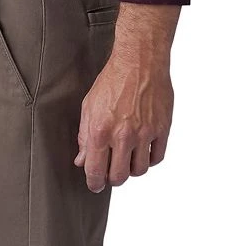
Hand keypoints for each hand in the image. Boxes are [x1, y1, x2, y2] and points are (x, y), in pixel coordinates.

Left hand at [75, 4, 179, 191]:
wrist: (140, 60)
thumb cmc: (113, 80)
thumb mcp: (89, 107)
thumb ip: (84, 137)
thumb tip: (82, 161)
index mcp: (100, 132)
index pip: (95, 172)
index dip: (94, 183)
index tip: (95, 185)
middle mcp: (123, 135)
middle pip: (119, 177)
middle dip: (113, 178)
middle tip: (112, 171)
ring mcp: (144, 133)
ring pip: (139, 171)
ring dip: (132, 169)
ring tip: (128, 158)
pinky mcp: (162, 128)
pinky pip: (156, 158)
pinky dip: (149, 159)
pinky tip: (143, 151)